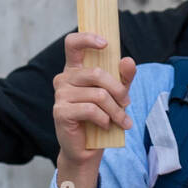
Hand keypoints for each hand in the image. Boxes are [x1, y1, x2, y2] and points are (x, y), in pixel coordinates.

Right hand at [53, 33, 135, 185]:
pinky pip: (91, 110)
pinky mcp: (61, 112)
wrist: (87, 149)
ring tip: (123, 121)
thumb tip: (128, 60)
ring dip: (115, 110)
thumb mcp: (117, 95)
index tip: (105, 43)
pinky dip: (105, 119)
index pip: (73, 44)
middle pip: (97, 73)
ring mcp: (60, 95)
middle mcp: (64, 79)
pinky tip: (106, 125)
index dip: (87, 39)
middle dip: (118, 89)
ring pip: (98, 94)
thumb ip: (123, 77)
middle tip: (127, 103)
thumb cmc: (101, 118)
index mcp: (75, 70)